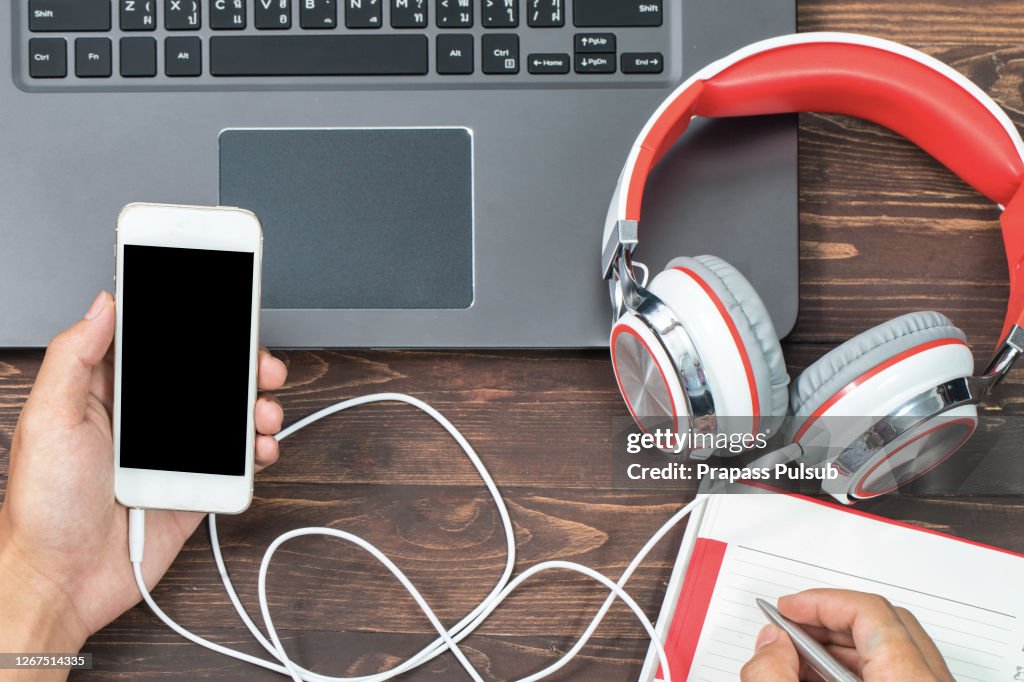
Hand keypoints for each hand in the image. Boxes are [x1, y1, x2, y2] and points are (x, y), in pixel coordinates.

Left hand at [0, 291, 287, 675]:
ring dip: (258, 405)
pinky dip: (259, 449)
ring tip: (264, 411)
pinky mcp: (196, 484)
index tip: (222, 309)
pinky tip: (261, 447)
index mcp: (108, 391)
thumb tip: (103, 305)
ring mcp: (174, 451)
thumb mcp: (48, 419)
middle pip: (205, 374)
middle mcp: (145, 417)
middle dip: (241, 363)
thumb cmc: (44, 506)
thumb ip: (74, 356)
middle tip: (259, 364)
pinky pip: (238, 459)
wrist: (64, 580)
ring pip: (229, 413)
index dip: (190, 323)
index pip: (156, 343)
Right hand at [740, 589, 953, 680]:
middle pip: (886, 625)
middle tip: (789, 626)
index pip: (871, 612)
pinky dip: (855, 670)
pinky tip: (818, 680)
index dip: (821, 601)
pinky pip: (896, 675)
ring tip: (796, 657)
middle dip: (828, 619)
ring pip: (891, 651)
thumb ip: (773, 676)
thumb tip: (770, 645)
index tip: (787, 608)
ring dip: (839, 646)